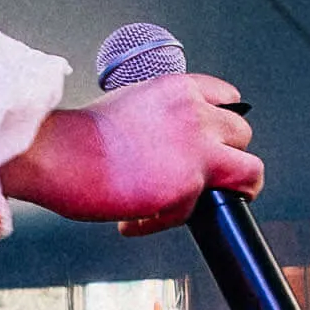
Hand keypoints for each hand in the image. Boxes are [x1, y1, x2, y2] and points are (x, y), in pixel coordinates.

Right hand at [13, 68, 261, 229]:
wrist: (59, 155)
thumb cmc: (80, 136)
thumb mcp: (129, 103)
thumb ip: (161, 117)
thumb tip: (168, 144)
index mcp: (179, 89)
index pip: (227, 98)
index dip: (222, 123)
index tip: (216, 140)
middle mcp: (195, 114)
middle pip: (243, 133)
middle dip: (229, 156)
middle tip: (211, 174)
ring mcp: (197, 150)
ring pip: (249, 171)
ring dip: (232, 189)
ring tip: (208, 202)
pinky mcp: (189, 185)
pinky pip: (195, 211)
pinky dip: (165, 220)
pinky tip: (136, 221)